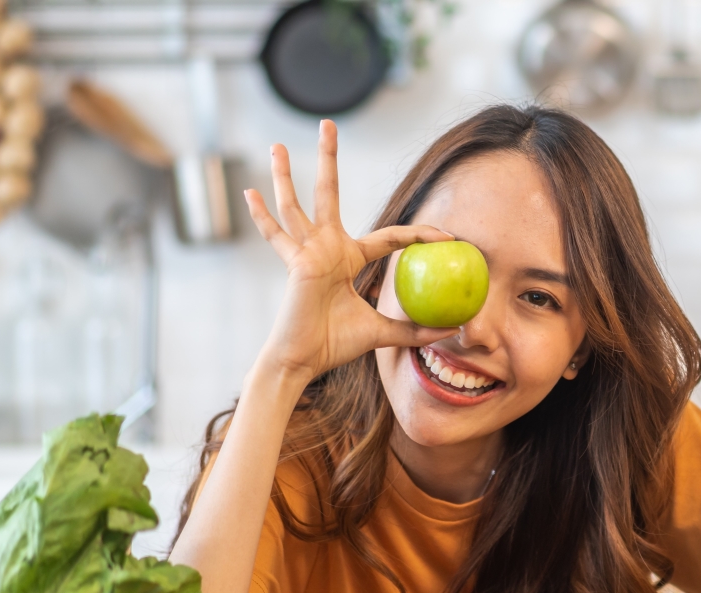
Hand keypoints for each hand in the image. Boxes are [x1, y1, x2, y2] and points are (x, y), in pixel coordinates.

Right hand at [246, 120, 456, 382]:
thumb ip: (411, 330)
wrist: (303, 360)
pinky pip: (277, 237)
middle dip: (327, 159)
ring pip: (296, 205)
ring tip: (276, 145)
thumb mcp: (381, 333)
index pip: (389, 237)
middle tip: (328, 124)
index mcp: (348, 259)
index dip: (419, 235)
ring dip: (285, 175)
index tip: (447, 236)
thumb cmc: (334, 345)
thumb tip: (450, 332)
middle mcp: (326, 247)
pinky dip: (262, 216)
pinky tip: (250, 192)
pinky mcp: (296, 263)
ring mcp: (306, 252)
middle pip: (328, 193)